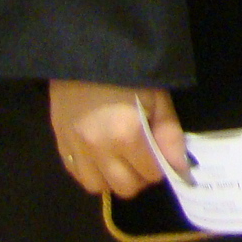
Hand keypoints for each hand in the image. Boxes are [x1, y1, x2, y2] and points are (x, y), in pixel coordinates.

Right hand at [49, 81, 187, 198]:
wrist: (85, 54)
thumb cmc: (127, 73)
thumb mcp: (157, 97)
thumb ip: (169, 134)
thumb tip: (180, 166)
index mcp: (126, 134)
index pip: (151, 172)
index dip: (163, 166)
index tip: (164, 154)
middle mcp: (99, 149)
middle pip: (125, 187)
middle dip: (141, 177)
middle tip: (145, 157)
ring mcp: (76, 149)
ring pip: (99, 187)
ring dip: (114, 179)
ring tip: (122, 159)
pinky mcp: (61, 145)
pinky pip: (78, 176)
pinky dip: (93, 173)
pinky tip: (101, 157)